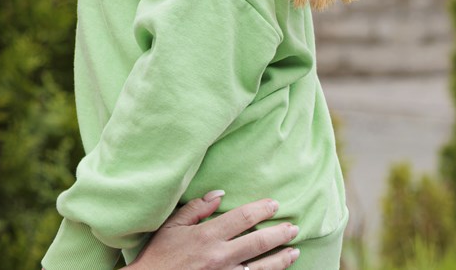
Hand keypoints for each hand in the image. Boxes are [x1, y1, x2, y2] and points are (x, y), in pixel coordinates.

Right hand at [134, 192, 300, 269]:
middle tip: (293, 227)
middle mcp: (220, 256)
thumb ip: (196, 208)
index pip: (242, 218)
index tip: (274, 205)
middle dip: (278, 234)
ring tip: (294, 250)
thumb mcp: (172, 226)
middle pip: (258, 243)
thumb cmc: (160, 255)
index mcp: (207, 236)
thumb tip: (219, 193)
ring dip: (281, 258)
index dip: (261, 210)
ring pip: (262, 267)